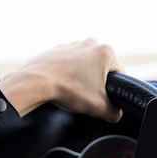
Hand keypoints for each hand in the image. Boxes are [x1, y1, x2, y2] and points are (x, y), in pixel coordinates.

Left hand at [0, 38, 124, 120]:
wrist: (36, 82)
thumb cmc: (68, 90)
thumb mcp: (99, 107)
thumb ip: (114, 112)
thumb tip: (116, 113)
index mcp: (106, 52)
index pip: (120, 74)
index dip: (114, 89)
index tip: (103, 98)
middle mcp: (90, 44)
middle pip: (102, 69)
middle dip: (97, 82)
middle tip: (87, 96)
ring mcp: (72, 45)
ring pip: (85, 66)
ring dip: (82, 77)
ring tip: (73, 91)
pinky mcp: (57, 49)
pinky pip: (69, 64)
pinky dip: (67, 73)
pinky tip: (62, 85)